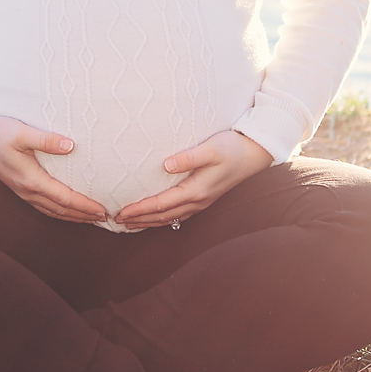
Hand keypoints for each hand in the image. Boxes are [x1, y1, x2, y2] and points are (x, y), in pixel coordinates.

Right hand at [0, 117, 105, 223]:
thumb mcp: (21, 132)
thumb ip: (46, 139)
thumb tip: (71, 145)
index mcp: (31, 180)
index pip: (64, 199)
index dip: (85, 206)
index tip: (103, 210)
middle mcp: (28, 191)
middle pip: (61, 210)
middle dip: (84, 216)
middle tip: (106, 218)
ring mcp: (23, 192)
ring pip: (53, 211)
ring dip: (73, 216)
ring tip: (92, 218)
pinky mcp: (20, 188)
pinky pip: (45, 207)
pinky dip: (61, 211)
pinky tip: (68, 209)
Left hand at [114, 131, 272, 229]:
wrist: (254, 154)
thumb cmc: (232, 147)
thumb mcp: (211, 148)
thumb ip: (189, 157)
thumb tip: (165, 166)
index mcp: (196, 191)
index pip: (161, 204)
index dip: (139, 210)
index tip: (120, 213)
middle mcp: (197, 201)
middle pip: (162, 216)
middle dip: (138, 220)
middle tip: (116, 221)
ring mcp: (201, 202)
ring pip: (169, 218)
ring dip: (148, 222)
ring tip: (129, 223)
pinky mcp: (203, 198)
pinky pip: (177, 214)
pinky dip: (161, 218)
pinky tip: (154, 217)